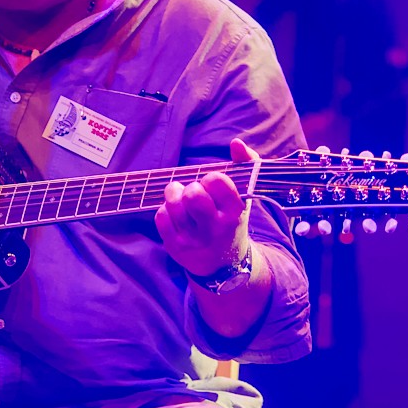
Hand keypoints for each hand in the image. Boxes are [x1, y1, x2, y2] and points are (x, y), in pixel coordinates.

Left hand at [156, 138, 256, 277]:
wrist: (224, 264)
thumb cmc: (231, 220)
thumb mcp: (245, 197)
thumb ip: (246, 165)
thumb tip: (236, 143)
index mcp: (235, 213)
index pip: (217, 182)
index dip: (211, 178)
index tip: (211, 184)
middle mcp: (215, 229)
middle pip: (193, 195)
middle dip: (190, 187)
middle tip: (193, 191)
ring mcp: (194, 240)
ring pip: (174, 205)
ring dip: (173, 194)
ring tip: (179, 195)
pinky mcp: (175, 247)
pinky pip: (161, 217)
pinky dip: (165, 209)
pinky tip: (175, 212)